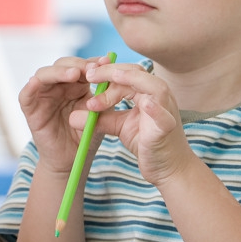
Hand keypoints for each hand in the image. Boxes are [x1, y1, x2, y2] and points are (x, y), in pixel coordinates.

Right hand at [18, 54, 115, 176]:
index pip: (81, 65)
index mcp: (75, 84)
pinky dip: (31, 86)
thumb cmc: (87, 135)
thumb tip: (111, 77)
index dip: (92, 62)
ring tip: (73, 74)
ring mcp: (42, 95)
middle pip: (62, 64)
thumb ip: (103, 96)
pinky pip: (26, 94)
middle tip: (91, 68)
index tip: (106, 62)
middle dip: (77, 64)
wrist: (74, 159)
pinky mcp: (30, 108)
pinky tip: (37, 82)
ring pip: (44, 74)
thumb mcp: (99, 113)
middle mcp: (57, 85)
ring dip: (58, 72)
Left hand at [80, 63, 193, 185]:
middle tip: (88, 75)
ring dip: (130, 80)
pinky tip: (145, 104)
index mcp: (147, 93)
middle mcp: (159, 97)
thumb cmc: (146, 144)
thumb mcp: (118, 126)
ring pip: (153, 86)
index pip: (126, 74)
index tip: (85, 74)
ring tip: (111, 78)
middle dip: (111, 72)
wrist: (168, 170)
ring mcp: (167, 111)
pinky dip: (156, 109)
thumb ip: (99, 118)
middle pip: (137, 73)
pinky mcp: (168, 128)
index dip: (105, 72)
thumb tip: (72, 116)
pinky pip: (164, 116)